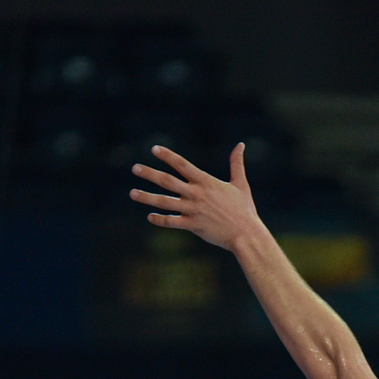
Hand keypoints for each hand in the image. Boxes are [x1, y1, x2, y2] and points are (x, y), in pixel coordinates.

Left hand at [130, 144, 264, 253]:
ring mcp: (193, 210)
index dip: (167, 156)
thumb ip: (237, 164)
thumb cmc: (245, 210)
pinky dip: (160, 219)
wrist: (246, 234)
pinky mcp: (193, 225)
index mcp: (206, 182)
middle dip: (149, 174)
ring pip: (164, 202)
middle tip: (134, 168)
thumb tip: (241, 145)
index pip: (182, 165)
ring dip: (147, 197)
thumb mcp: (241, 184)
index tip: (154, 149)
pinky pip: (172, 222)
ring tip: (132, 193)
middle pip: (167, 181)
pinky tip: (150, 217)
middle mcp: (196, 194)